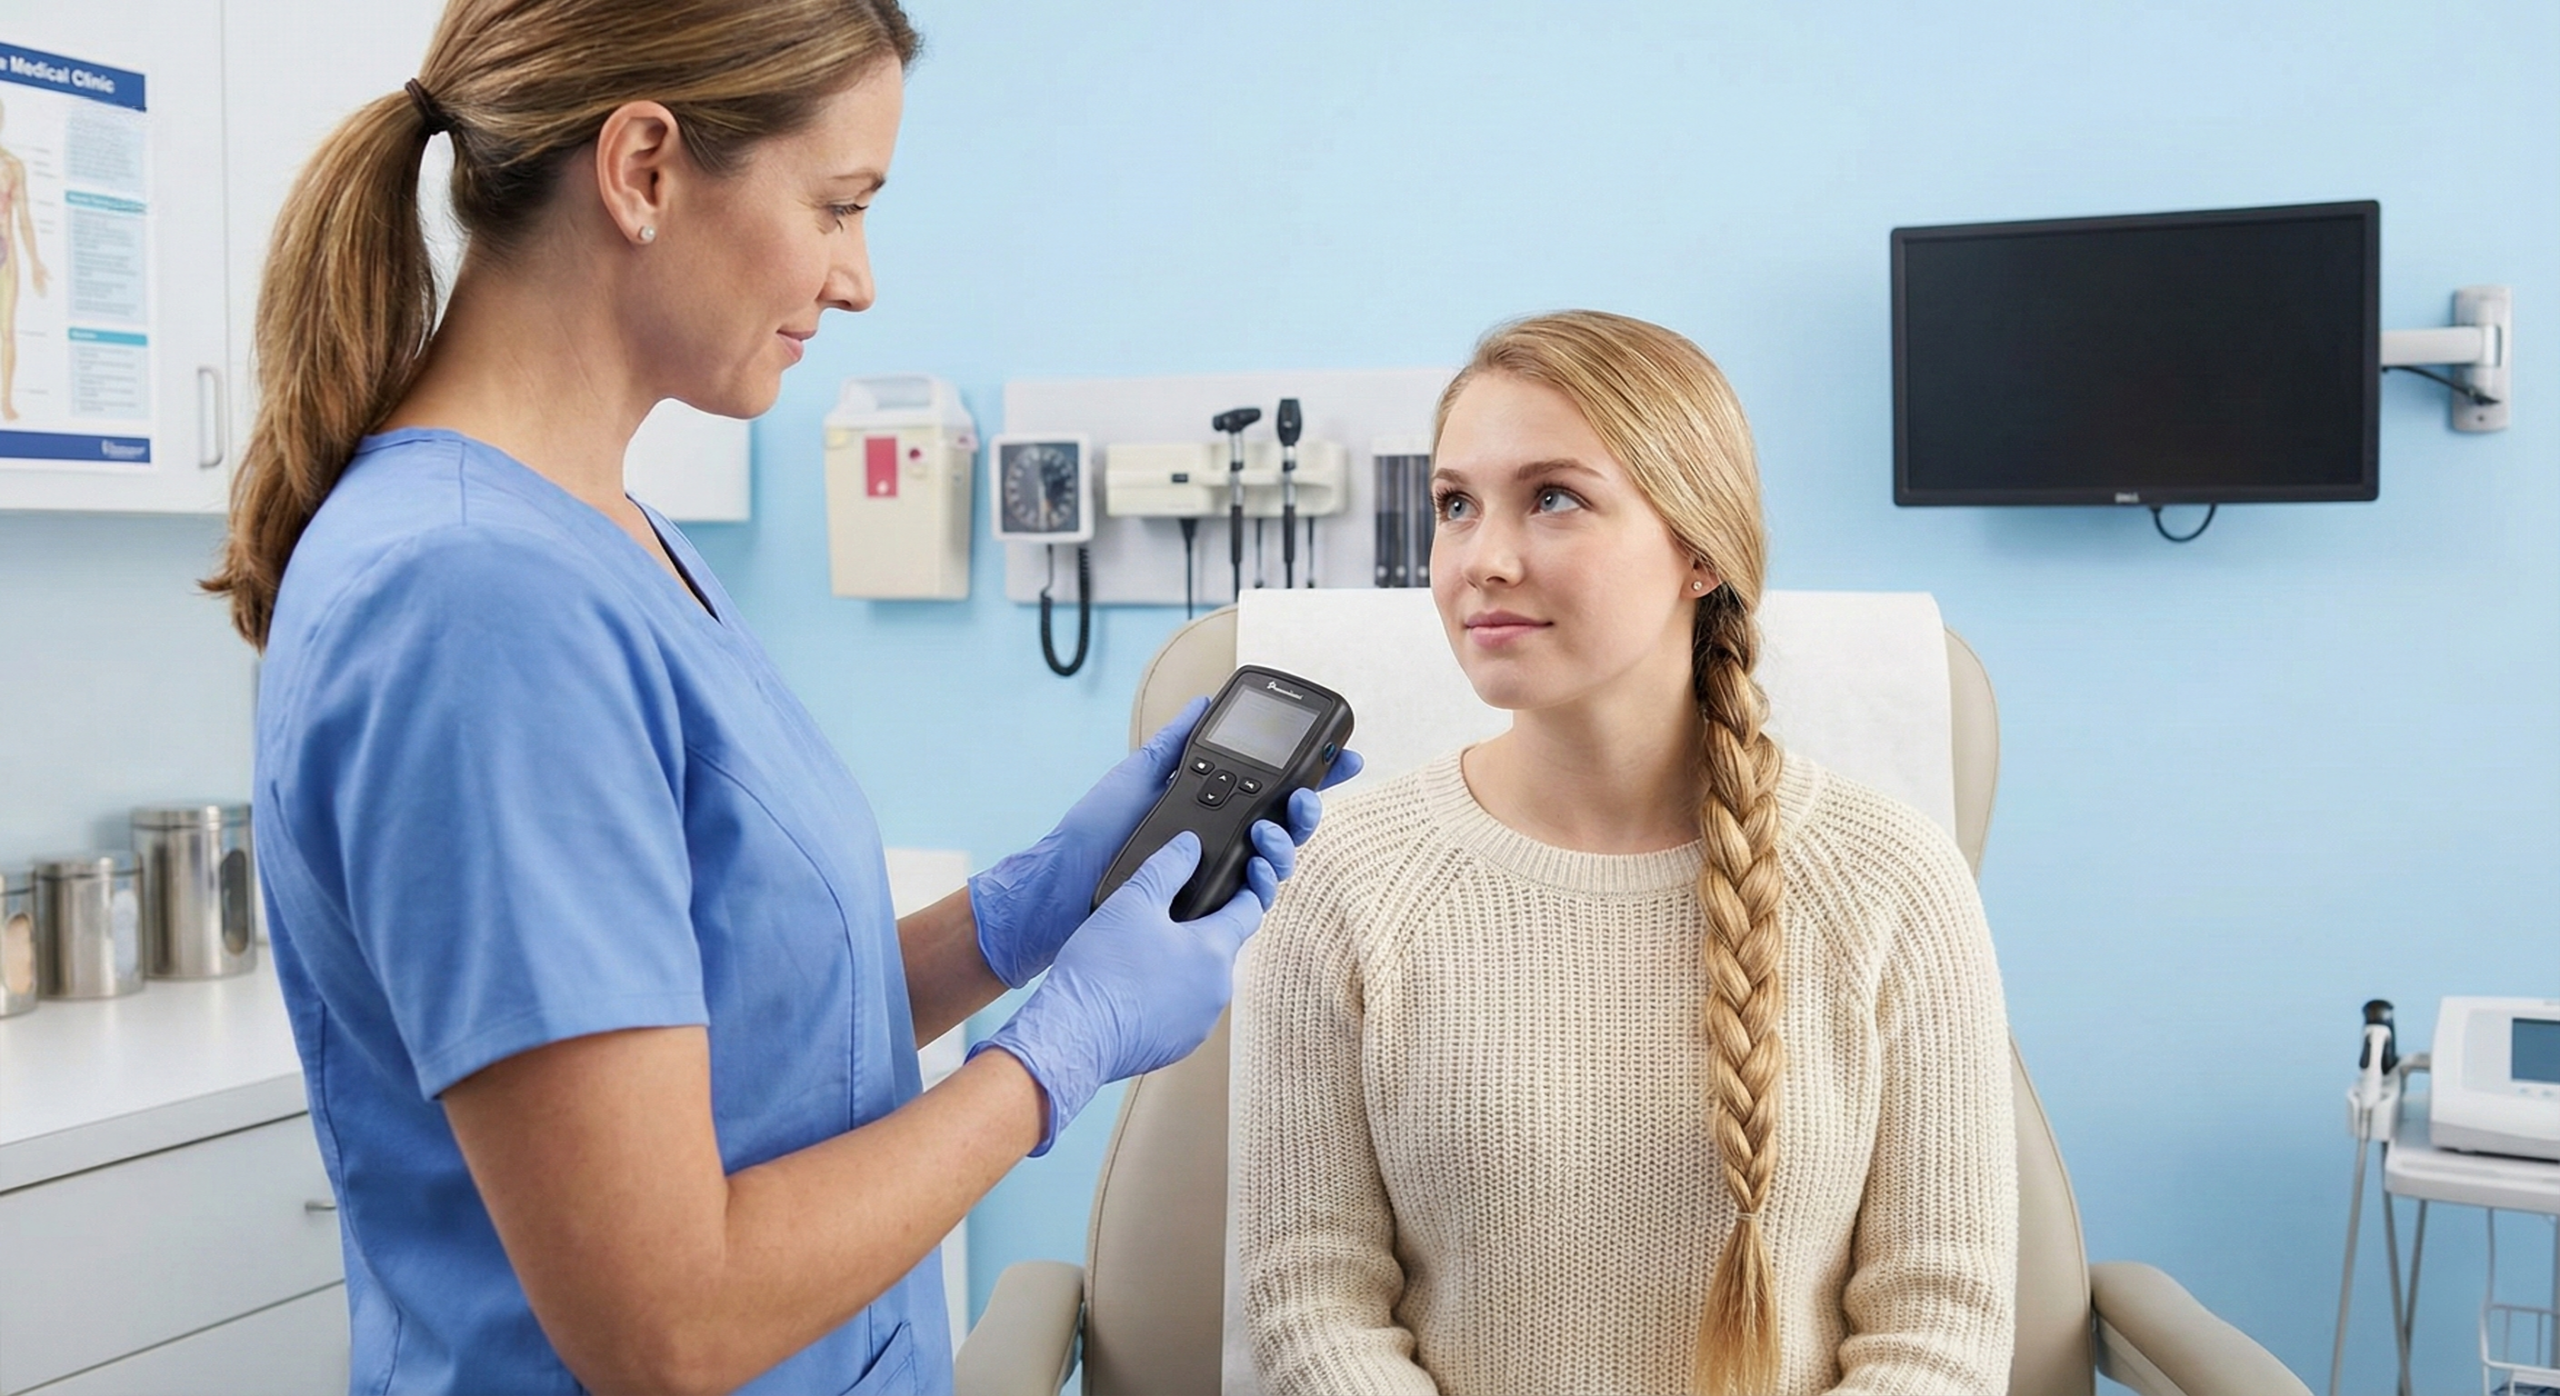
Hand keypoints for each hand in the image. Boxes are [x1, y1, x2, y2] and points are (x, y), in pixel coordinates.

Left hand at [970, 699, 1364, 986]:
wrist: (1067, 881)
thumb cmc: (1096, 831)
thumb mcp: (1137, 774)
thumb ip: (1175, 742)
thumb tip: (1202, 701)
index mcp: (1211, 807)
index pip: (1273, 788)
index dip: (1313, 774)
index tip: (1345, 755)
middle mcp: (1223, 841)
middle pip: (1288, 825)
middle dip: (1309, 808)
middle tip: (1303, 796)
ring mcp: (1219, 875)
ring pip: (1280, 860)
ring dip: (1289, 842)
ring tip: (1270, 828)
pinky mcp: (1211, 908)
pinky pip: (1258, 899)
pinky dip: (1268, 879)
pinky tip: (1260, 865)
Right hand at [971, 831, 1271, 1153]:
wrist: (1074, 1036)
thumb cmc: (1103, 969)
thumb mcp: (1133, 901)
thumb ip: (1168, 866)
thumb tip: (1190, 844)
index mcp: (1215, 952)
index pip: (1248, 911)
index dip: (1243, 890)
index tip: (1236, 879)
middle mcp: (1217, 992)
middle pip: (1222, 948)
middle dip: (1202, 929)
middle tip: (1170, 914)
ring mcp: (1199, 1024)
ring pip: (1200, 981)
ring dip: (1183, 965)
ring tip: (1146, 951)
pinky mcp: (1176, 1045)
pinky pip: (1180, 1010)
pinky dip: (1166, 996)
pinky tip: (1135, 986)